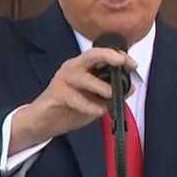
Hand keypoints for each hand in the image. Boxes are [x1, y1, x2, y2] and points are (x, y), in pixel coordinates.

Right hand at [9, 47, 136, 152]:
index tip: (132, 64)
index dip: (117, 56)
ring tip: (111, 95)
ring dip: (100, 87)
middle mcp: (72, 69)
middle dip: (108, 56)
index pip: (100, 54)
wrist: (44, 121)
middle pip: (90, 55)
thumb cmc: (69, 107)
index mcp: (82, 67)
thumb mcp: (94, 100)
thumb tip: (131, 88)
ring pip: (83, 78)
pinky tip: (98, 111)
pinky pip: (75, 98)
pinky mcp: (56, 95)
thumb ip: (111, 94)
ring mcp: (62, 80)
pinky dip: (89, 105)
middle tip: (122, 63)